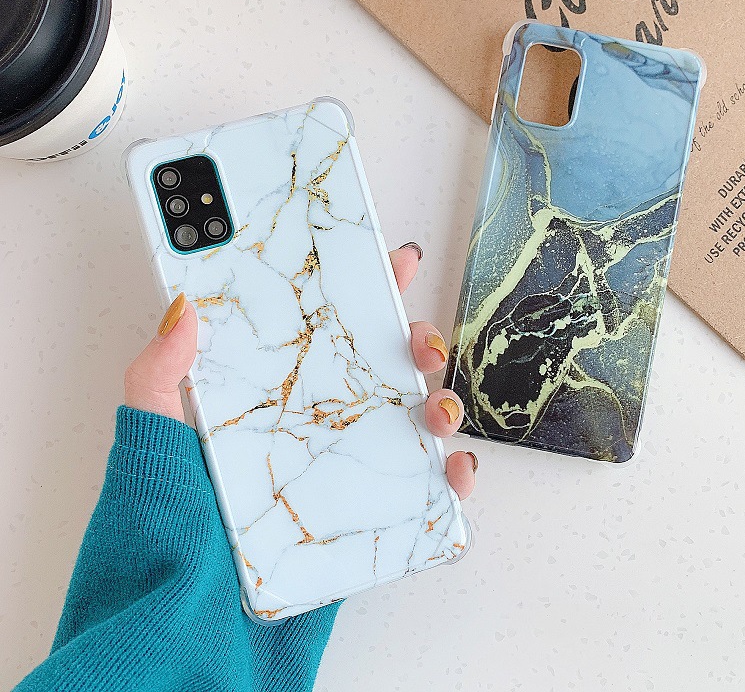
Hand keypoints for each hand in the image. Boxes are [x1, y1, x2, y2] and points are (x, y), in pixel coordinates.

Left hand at [124, 242, 476, 498]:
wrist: (188, 618)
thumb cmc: (168, 523)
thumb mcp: (155, 435)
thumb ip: (160, 373)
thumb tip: (183, 307)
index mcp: (278, 392)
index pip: (328, 326)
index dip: (367, 287)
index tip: (396, 259)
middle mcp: (319, 423)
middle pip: (386, 365)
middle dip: (417, 338)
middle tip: (417, 340)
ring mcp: (348, 467)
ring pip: (417, 419)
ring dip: (444, 403)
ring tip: (434, 411)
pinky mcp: (371, 516)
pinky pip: (428, 490)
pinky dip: (455, 476)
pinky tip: (453, 471)